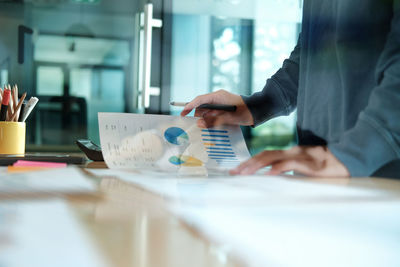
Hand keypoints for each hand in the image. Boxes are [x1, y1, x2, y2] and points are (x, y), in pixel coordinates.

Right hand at [180, 90, 253, 127]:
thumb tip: (199, 124)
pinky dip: (210, 121)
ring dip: (205, 120)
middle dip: (198, 116)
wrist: (257, 111)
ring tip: (206, 128)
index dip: (190, 106)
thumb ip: (213, 120)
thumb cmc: (245, 112)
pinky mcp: (222, 110)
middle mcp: (217, 99)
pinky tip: (211, 127)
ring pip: (206, 112)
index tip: (182, 113)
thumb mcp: (228, 118)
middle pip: (202, 107)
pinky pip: (212, 115)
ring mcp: (220, 104)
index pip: (200, 100)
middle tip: (197, 126)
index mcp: (218, 96)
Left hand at [230, 146, 349, 176]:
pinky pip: (290, 164)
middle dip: (248, 163)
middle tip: (233, 172)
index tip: (236, 170)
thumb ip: (289, 171)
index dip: (250, 161)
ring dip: (257, 165)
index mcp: (288, 153)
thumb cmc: (323, 167)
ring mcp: (299, 156)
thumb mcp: (303, 168)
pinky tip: (268, 174)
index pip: (265, 155)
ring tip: (244, 173)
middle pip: (264, 155)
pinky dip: (278, 168)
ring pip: (273, 157)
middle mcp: (291, 152)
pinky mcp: (308, 164)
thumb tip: (272, 179)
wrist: (346, 160)